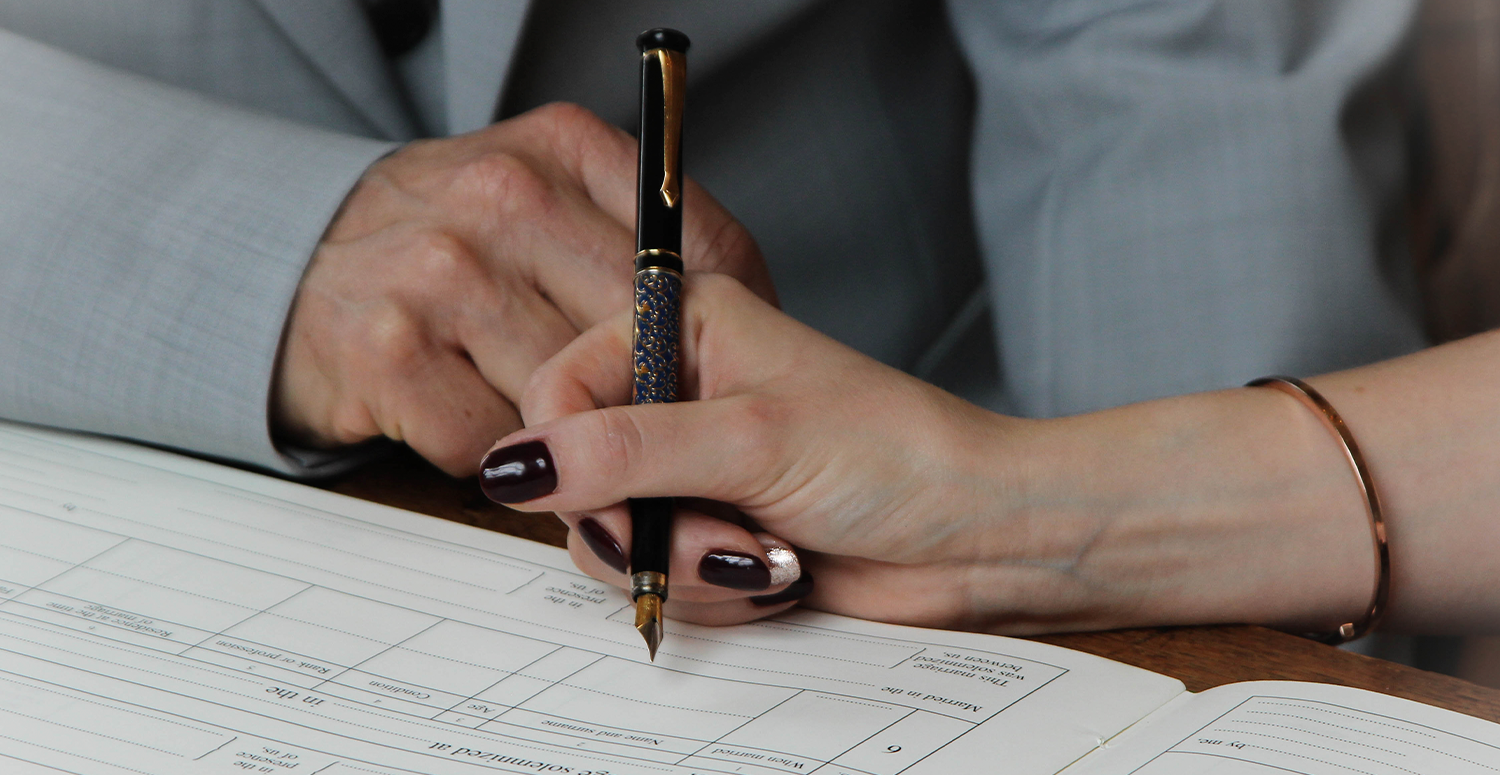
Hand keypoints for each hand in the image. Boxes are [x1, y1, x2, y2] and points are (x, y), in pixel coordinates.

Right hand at [272, 103, 774, 474]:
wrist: (285, 267)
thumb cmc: (442, 249)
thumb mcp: (543, 199)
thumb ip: (632, 239)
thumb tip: (750, 312)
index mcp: (562, 148)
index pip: (697, 252)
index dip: (720, 333)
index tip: (711, 374)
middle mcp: (502, 196)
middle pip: (639, 337)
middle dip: (649, 401)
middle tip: (641, 430)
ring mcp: (440, 272)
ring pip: (572, 400)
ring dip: (571, 436)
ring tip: (555, 426)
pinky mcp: (387, 352)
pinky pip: (497, 445)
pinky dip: (500, 459)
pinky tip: (479, 423)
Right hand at [479, 274, 1384, 635]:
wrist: (977, 538)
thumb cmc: (897, 456)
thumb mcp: (752, 440)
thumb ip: (625, 450)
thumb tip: (519, 463)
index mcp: (679, 326)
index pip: (555, 386)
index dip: (565, 454)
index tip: (604, 499)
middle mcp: (675, 391)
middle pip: (574, 472)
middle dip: (645, 524)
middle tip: (721, 531)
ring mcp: (689, 466)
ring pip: (609, 534)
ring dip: (686, 563)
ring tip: (766, 552)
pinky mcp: (709, 528)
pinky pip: (657, 572)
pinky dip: (711, 587)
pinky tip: (775, 570)